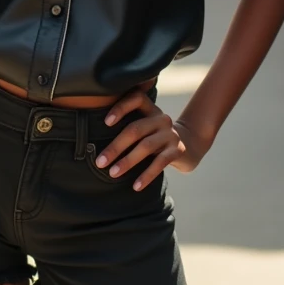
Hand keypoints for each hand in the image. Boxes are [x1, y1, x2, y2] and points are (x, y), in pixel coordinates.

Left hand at [96, 89, 212, 189]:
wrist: (188, 144)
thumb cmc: (155, 136)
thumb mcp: (145, 126)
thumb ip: (129, 127)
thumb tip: (95, 143)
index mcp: (150, 108)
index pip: (136, 99)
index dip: (120, 108)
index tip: (106, 122)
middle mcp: (161, 118)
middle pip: (135, 129)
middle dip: (115, 147)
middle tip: (100, 162)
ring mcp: (170, 133)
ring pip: (146, 146)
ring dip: (127, 162)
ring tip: (113, 173)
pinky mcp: (177, 150)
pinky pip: (160, 162)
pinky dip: (146, 175)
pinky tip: (136, 186)